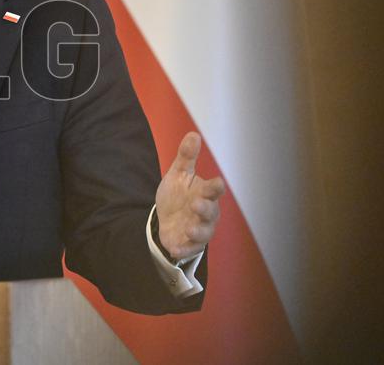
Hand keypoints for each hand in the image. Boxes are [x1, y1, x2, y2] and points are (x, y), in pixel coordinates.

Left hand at [155, 132, 225, 260]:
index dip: (215, 187)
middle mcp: (205, 212)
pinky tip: (175, 249)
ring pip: (203, 232)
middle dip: (205, 209)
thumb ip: (186, 157)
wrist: (166, 219)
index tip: (218, 183)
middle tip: (196, 204)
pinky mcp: (187, 244)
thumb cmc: (178, 195)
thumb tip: (193, 134)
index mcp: (205, 193)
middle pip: (210, 212)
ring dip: (197, 231)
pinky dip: (183, 249)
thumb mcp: (178, 174)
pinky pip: (188, 248)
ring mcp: (198, 229)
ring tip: (189, 228)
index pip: (213, 190)